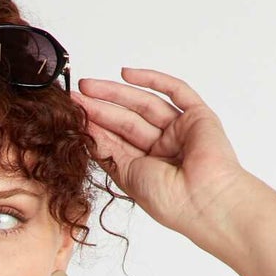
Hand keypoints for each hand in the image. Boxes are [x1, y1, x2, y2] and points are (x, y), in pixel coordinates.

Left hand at [71, 69, 250, 242]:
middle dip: (100, 107)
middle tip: (76, 96)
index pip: (117, 140)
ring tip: (88, 86)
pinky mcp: (198, 116)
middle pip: (127, 120)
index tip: (73, 114)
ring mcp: (180, 130)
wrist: (202, 200)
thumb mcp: (127, 175)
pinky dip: (152, 80)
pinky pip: (175, 91)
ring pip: (144, 104)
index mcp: (148, 166)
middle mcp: (164, 147)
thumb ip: (108, 151)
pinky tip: (126, 74)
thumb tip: (86, 131)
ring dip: (116, 93)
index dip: (95, 126)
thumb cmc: (169, 200)